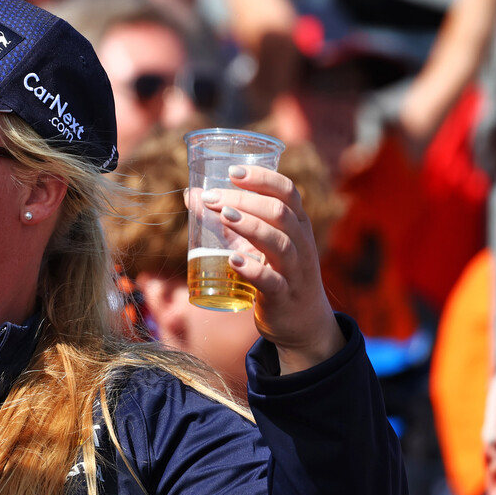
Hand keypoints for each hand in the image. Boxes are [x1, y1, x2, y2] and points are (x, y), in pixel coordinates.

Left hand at [199, 165, 344, 373]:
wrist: (302, 323)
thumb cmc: (275, 273)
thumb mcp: (256, 244)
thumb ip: (229, 220)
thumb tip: (193, 194)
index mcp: (297, 225)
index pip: (288, 192)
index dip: (263, 178)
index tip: (233, 171)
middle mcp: (301, 244)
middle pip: (280, 213)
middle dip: (245, 200)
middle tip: (212, 197)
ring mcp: (295, 272)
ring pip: (280, 243)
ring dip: (250, 227)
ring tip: (223, 215)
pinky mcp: (284, 297)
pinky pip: (272, 282)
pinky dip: (253, 270)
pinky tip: (233, 260)